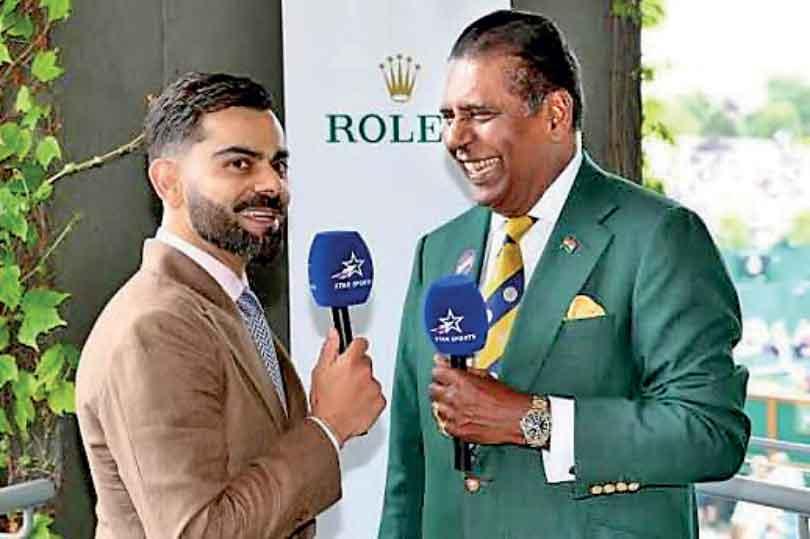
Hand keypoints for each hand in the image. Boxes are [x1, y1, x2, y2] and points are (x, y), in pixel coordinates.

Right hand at [310, 329, 385, 445]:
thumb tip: (334, 333)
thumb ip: (330, 348)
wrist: (329, 427)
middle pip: (366, 362)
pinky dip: (370, 399)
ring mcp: (374, 387)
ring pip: (371, 379)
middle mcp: (365, 372)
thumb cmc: (324, 401)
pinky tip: (356, 404)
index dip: (355, 347)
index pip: (361, 343)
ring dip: (363, 385)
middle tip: (344, 380)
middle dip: (357, 368)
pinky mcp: (380, 402)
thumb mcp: (320, 370)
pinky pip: (377, 395)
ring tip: (348, 395)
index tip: (352, 351)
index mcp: (351, 361)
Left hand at [429, 355, 529, 444]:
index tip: (441, 371)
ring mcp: (455, 416)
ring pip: (436, 407)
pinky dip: (449, 420)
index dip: (440, 371)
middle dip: (440, 387)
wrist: (518, 419)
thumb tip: (452, 364)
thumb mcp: (485, 376)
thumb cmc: (506, 399)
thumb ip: (465, 370)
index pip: (437, 371)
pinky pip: (443, 424)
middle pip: (433, 390)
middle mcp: (455, 398)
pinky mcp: (457, 431)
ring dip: (444, 404)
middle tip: (448, 387)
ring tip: (455, 404)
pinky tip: (458, 417)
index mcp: (461, 381)